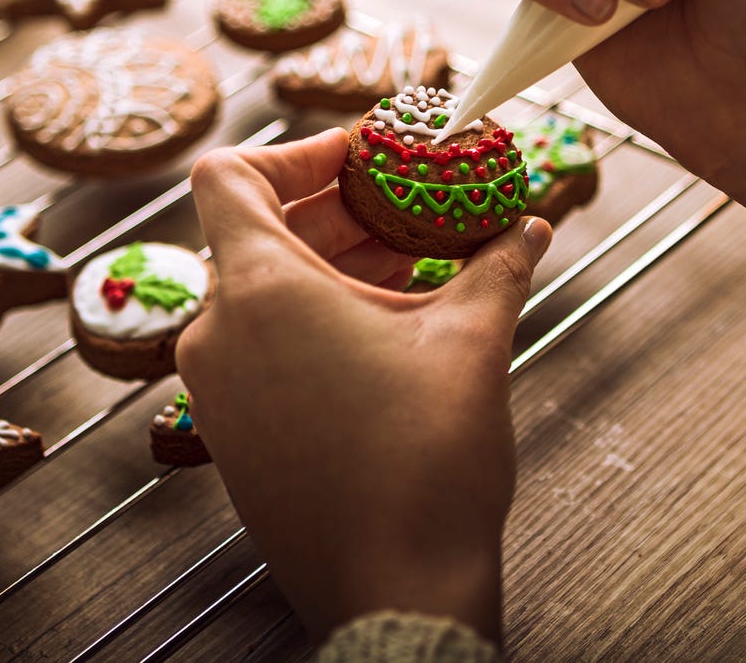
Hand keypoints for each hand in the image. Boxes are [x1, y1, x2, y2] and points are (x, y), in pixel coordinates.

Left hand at [176, 128, 551, 642]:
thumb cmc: (424, 468)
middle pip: (256, 228)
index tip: (356, 159)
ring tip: (405, 263)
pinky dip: (311, 313)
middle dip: (334, 209)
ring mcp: (217, 384)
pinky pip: (259, 338)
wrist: (396, 593)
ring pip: (261, 287)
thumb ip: (498, 264)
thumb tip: (528, 226)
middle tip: (401, 208)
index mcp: (260, 291)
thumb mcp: (471, 341)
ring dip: (330, 263)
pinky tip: (382, 322)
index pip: (229, 175)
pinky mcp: (232, 426)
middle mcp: (219, 332)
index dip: (293, 152)